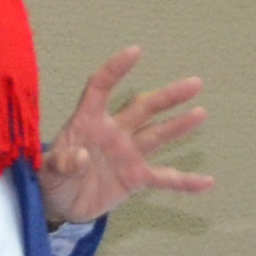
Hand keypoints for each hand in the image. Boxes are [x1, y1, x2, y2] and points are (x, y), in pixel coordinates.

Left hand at [38, 46, 211, 225]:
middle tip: (195, 83)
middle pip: (143, 108)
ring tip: (200, 113)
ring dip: (179, 126)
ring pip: (158, 136)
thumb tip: (81, 157)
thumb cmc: (51, 179)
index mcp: (87, 121)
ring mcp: (127, 154)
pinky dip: (185, 181)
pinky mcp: (135, 178)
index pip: (101, 87)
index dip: (116, 69)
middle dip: (168, 97)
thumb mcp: (48, 172)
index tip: (136, 51)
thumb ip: (62, 163)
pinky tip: (207, 182)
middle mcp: (113, 132)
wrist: (60, 204)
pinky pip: (164, 178)